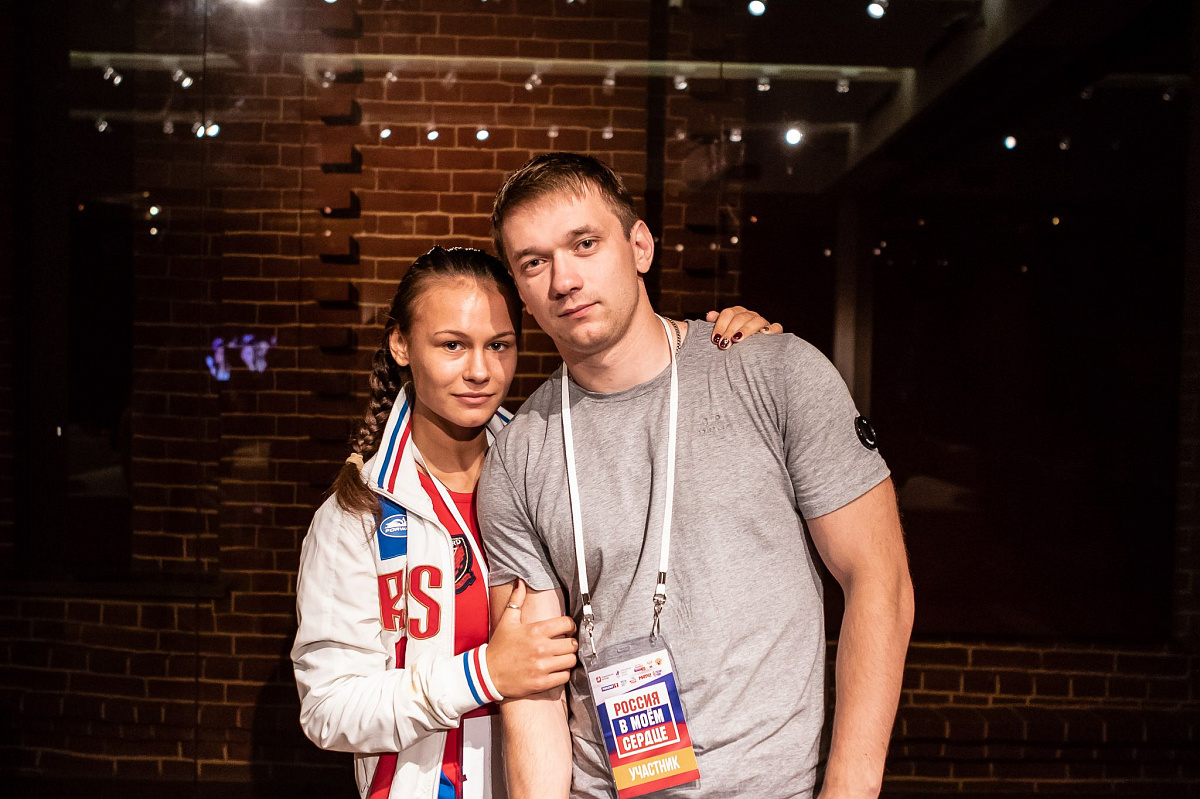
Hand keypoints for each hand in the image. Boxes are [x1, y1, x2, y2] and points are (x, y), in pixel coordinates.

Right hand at [486, 580, 577, 698]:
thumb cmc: (499, 646)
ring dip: (568, 659)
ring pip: (571, 660)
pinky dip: (563, 673)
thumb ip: (516, 601)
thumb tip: (520, 582)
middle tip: (564, 645)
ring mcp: (542, 666)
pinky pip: (564, 677)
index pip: (567, 624)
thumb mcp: (507, 621)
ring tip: (561, 657)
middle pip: (572, 644)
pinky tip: (556, 670)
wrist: (487, 673)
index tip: (567, 630)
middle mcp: (541, 647)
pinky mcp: (542, 682)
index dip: (570, 626)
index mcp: (535, 630)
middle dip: (570, 643)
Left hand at [705, 306, 782, 349]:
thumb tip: (709, 315)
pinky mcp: (774, 331)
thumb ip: (717, 324)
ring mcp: (763, 322)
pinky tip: (763, 334)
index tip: (715, 339)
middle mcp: (750, 315)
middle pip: (740, 318)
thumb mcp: (724, 333)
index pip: (728, 313)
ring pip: (756, 321)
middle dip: (730, 330)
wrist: (751, 353)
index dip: (720, 325)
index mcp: (737, 313)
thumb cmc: (734, 342)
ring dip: (746, 329)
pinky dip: (771, 329)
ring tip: (738, 339)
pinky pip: (776, 327)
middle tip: (724, 344)